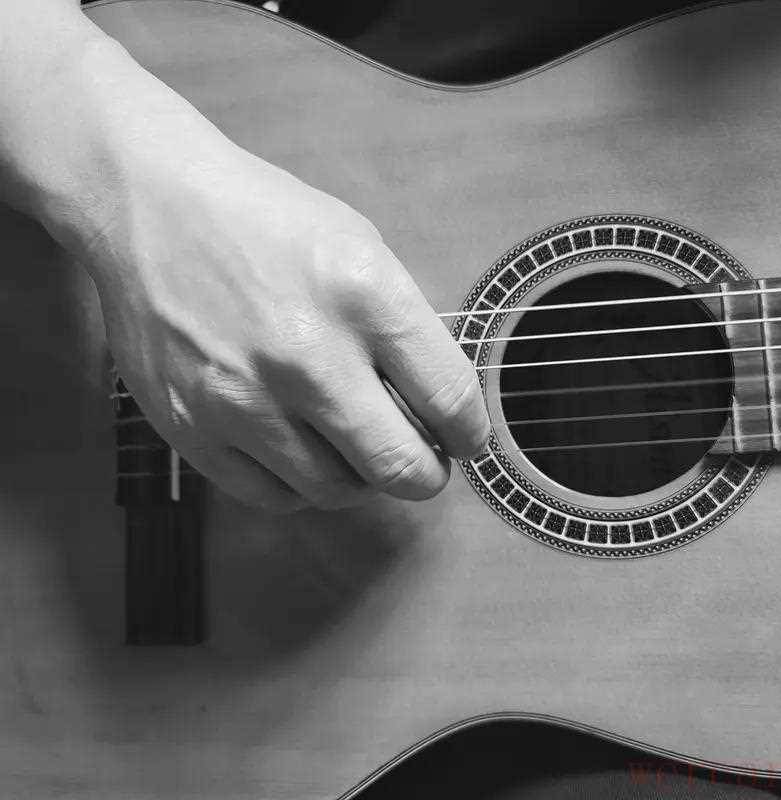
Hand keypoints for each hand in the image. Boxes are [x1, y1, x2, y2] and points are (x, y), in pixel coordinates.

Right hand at [84, 136, 489, 510]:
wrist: (152, 206)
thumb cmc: (264, 221)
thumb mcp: (360, 247)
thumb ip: (404, 328)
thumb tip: (437, 405)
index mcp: (364, 296)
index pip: (451, 400)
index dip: (471, 433)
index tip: (465, 439)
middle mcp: (308, 356)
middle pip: (400, 466)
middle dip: (427, 475)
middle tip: (422, 464)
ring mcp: (244, 399)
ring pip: (337, 491)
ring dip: (361, 480)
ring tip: (355, 450)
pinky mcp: (193, 428)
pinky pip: (273, 496)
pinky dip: (302, 486)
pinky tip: (303, 454)